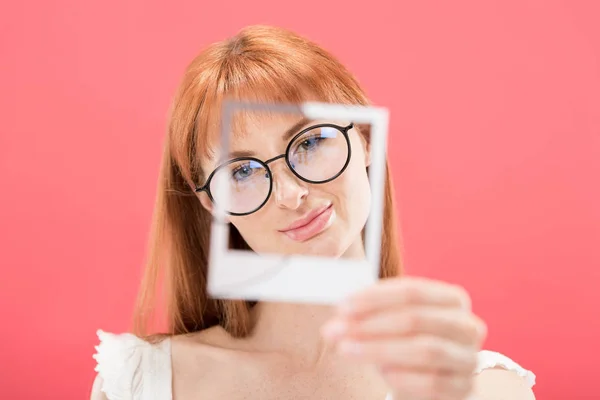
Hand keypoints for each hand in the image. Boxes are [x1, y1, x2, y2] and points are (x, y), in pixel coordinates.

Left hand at [321, 277, 486, 399]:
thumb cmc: (406, 340)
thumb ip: (368, 312)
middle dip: (370, 325)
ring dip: (379, 350)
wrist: (425, 376)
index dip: (375, 298)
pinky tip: (382, 373)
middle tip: (336, 331)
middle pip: (416, 319)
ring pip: (425, 350)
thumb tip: (337, 319)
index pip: (412, 291)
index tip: (343, 307)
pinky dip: (403, 377)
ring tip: (348, 350)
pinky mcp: (463, 387)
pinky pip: (432, 382)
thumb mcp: (389, 320)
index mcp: (451, 299)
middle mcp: (466, 325)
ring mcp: (467, 357)